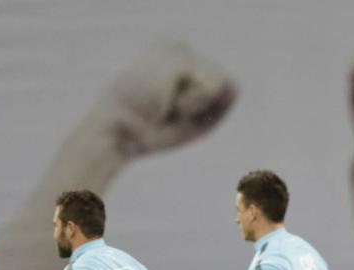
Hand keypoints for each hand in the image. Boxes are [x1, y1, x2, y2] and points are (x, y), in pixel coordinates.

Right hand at [103, 41, 237, 157]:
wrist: (120, 136)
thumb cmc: (154, 130)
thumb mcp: (199, 120)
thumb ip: (223, 102)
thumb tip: (234, 84)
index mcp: (181, 59)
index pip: (225, 88)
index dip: (206, 111)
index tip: (175, 114)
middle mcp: (180, 48)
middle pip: (226, 85)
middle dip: (203, 109)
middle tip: (169, 112)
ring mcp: (178, 50)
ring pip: (220, 85)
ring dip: (196, 106)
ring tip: (166, 106)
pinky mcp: (177, 58)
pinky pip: (211, 89)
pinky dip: (192, 105)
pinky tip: (164, 102)